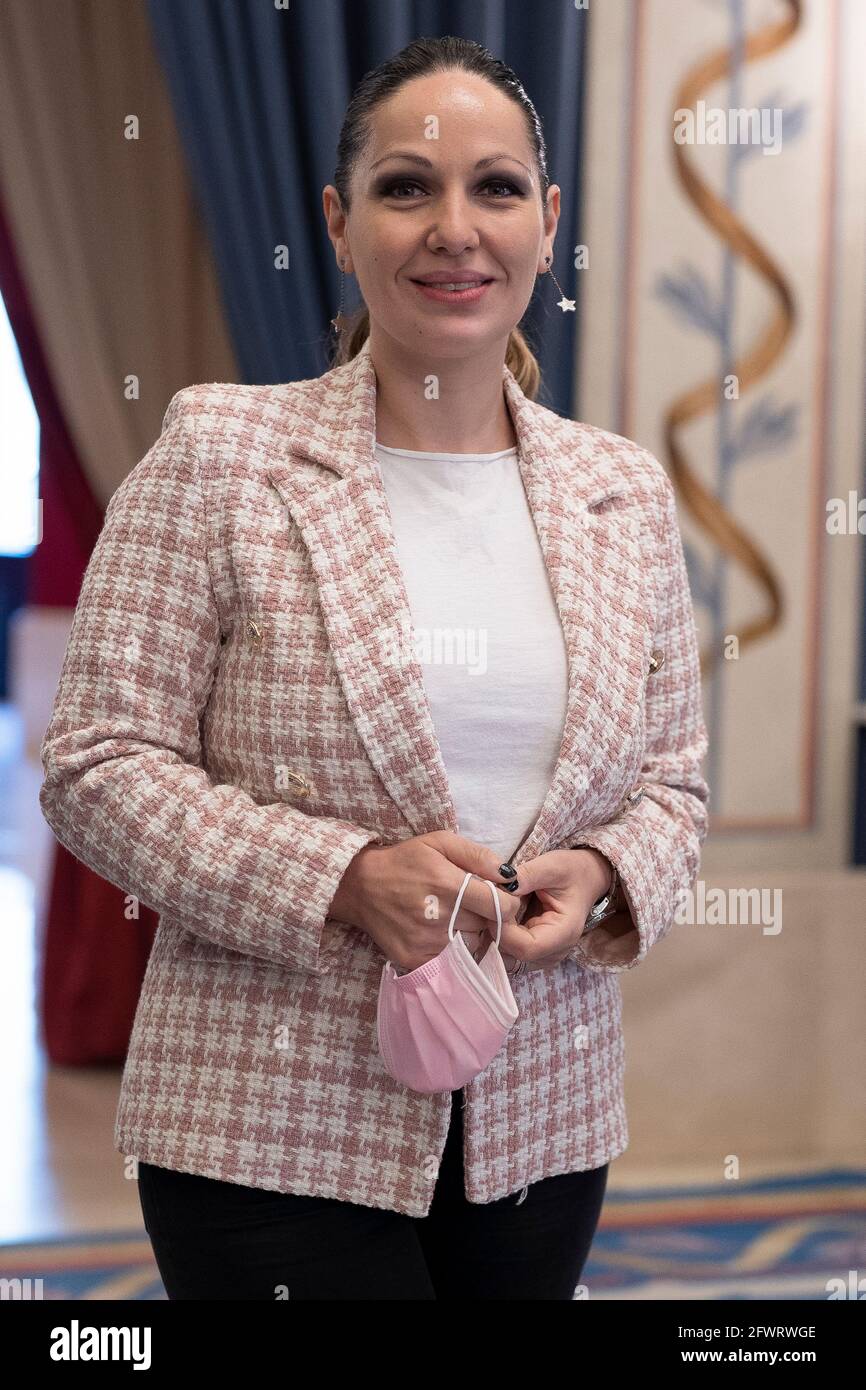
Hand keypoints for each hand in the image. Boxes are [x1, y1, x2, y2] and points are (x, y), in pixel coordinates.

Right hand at [330, 830, 525, 973]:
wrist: (360, 886)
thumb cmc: (404, 861)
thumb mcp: (439, 842)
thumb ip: (477, 855)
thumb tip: (508, 875)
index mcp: (448, 884)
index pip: (500, 906)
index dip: (507, 903)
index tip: (499, 898)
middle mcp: (439, 917)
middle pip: (487, 926)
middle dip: (486, 916)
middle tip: (469, 904)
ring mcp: (426, 942)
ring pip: (471, 943)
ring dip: (469, 932)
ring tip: (451, 916)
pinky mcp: (415, 959)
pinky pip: (451, 959)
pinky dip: (451, 947)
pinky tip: (438, 931)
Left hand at [494, 848, 614, 972]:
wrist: (585, 878)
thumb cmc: (572, 872)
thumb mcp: (552, 866)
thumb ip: (526, 876)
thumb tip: (499, 886)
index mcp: (564, 933)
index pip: (526, 947)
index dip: (502, 930)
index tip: (490, 905)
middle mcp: (554, 952)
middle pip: (513, 956)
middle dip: (494, 931)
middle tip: (484, 904)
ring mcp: (543, 956)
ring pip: (506, 957)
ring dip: (493, 934)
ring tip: (490, 908)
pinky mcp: (532, 952)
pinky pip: (507, 952)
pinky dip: (497, 935)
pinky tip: (495, 914)